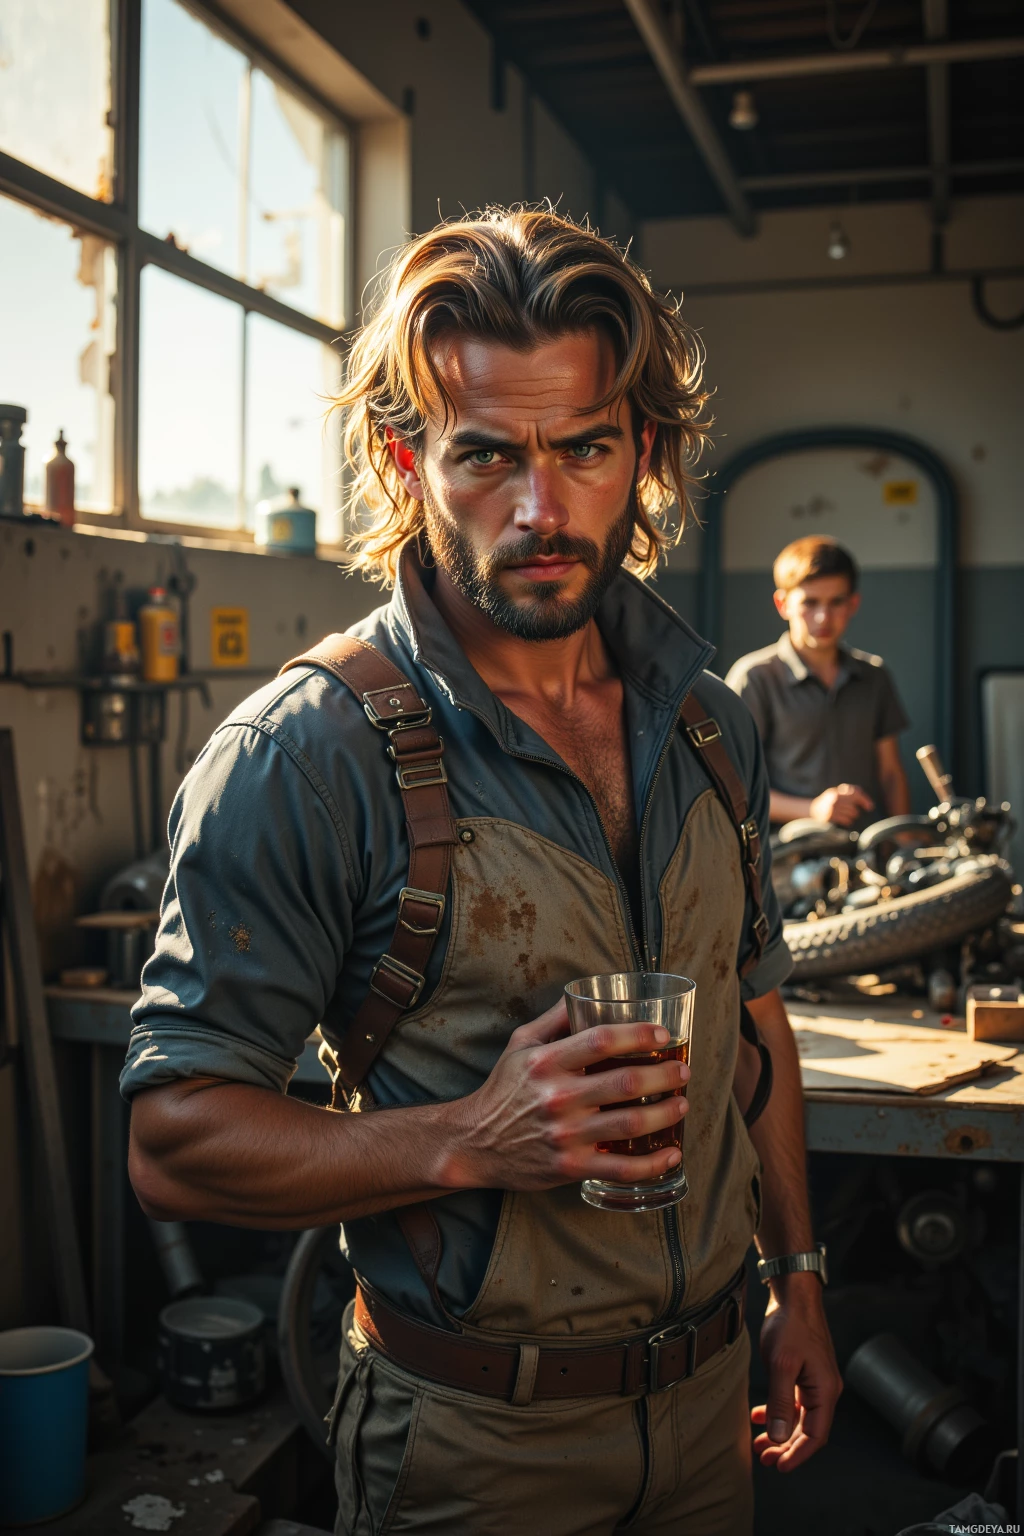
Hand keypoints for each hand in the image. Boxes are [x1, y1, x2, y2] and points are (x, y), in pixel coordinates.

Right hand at [441, 998, 689, 1192]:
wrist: (475, 1143)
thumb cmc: (503, 1090)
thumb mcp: (520, 1045)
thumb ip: (553, 1020)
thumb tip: (585, 992)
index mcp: (547, 1063)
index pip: (601, 1040)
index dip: (638, 1034)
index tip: (663, 1034)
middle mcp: (557, 1098)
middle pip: (625, 1083)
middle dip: (664, 1075)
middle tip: (683, 1071)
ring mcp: (565, 1135)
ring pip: (630, 1125)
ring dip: (666, 1114)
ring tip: (683, 1103)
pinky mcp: (570, 1167)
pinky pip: (621, 1168)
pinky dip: (653, 1163)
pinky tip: (673, 1153)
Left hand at [751, 1274, 841, 1471]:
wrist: (794, 1294)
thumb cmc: (790, 1325)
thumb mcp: (781, 1365)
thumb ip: (780, 1402)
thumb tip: (781, 1437)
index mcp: (825, 1391)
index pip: (815, 1436)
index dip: (797, 1454)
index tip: (778, 1467)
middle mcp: (824, 1390)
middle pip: (807, 1430)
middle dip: (785, 1447)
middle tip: (763, 1459)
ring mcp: (815, 1381)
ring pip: (798, 1418)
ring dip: (780, 1431)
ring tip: (759, 1444)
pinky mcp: (804, 1372)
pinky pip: (793, 1401)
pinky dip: (778, 1411)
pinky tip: (758, 1415)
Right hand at [810, 783, 873, 826]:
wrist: (811, 810)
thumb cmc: (828, 802)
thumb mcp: (836, 793)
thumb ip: (848, 791)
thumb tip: (861, 792)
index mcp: (837, 791)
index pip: (855, 793)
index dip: (865, 800)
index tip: (870, 807)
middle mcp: (835, 798)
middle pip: (854, 806)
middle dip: (856, 811)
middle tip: (854, 814)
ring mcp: (832, 808)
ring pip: (852, 814)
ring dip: (852, 817)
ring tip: (847, 817)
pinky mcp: (830, 817)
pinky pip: (846, 820)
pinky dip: (848, 822)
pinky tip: (845, 821)